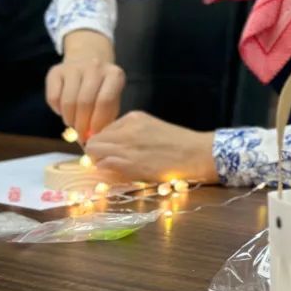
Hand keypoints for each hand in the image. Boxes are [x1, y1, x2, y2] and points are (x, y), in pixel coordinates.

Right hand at [46, 31, 124, 139]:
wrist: (87, 58)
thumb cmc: (102, 87)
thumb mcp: (112, 98)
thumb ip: (106, 117)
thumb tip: (95, 138)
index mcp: (114, 74)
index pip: (105, 101)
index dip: (97, 122)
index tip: (94, 135)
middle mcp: (95, 67)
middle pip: (85, 102)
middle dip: (82, 124)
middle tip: (81, 135)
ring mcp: (74, 67)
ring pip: (68, 101)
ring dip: (69, 119)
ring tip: (73, 124)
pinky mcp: (55, 71)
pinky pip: (53, 98)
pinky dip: (57, 110)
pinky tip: (64, 111)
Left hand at [85, 111, 217, 182]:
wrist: (196, 154)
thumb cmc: (180, 144)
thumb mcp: (153, 128)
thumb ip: (132, 133)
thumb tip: (112, 146)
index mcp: (134, 117)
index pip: (103, 130)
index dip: (105, 143)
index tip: (112, 152)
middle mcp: (126, 128)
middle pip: (94, 141)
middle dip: (97, 153)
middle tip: (107, 162)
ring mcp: (126, 145)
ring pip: (94, 152)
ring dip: (99, 161)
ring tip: (114, 168)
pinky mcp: (128, 162)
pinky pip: (103, 164)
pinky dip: (106, 170)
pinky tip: (119, 172)